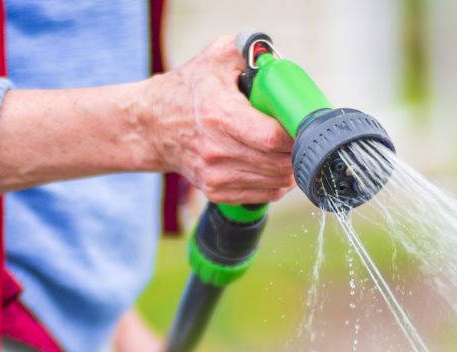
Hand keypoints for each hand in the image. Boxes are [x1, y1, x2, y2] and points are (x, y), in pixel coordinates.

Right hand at [139, 35, 295, 204]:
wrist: (154, 125)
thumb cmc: (189, 89)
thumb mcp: (216, 58)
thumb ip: (250, 53)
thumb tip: (279, 63)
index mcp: (218, 114)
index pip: (271, 137)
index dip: (296, 133)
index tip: (302, 123)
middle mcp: (216, 150)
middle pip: (278, 163)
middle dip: (297, 150)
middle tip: (300, 135)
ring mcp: (215, 175)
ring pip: (276, 182)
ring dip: (290, 167)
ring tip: (287, 147)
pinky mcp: (217, 192)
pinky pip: (265, 194)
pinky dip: (277, 181)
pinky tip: (273, 162)